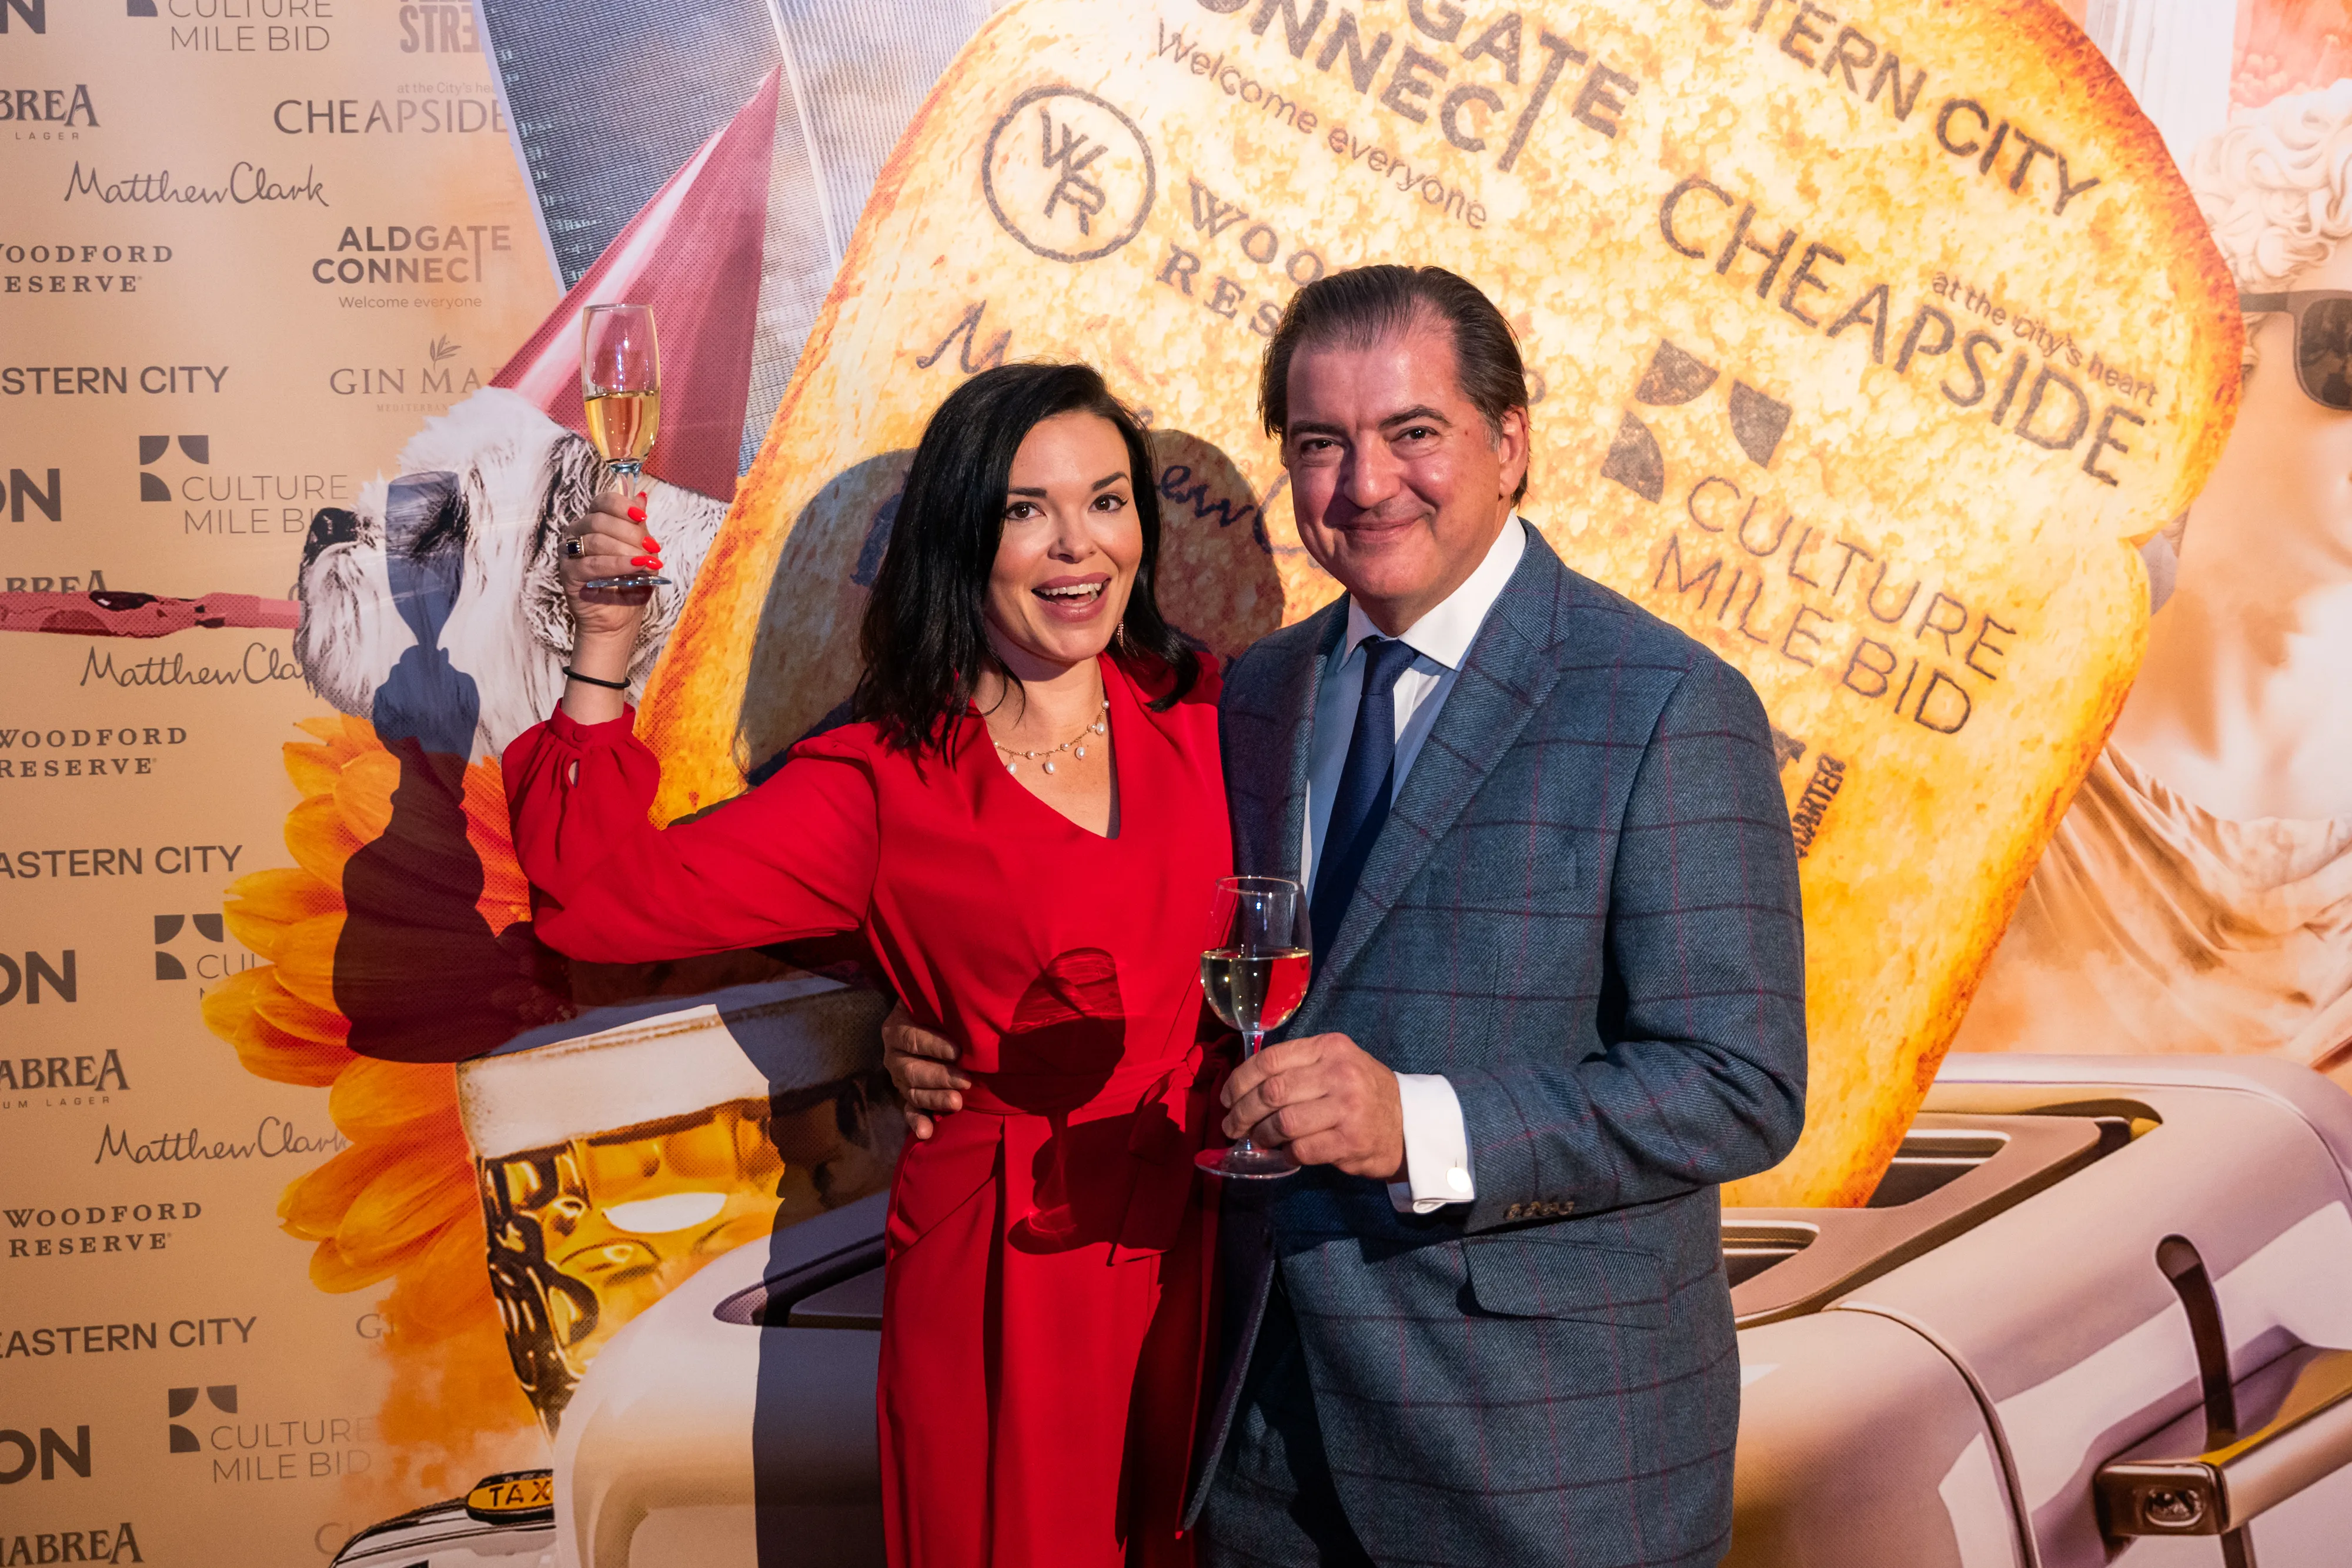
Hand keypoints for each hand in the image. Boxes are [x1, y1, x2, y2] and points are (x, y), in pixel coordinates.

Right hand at [558, 485, 663, 644]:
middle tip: (651, 549)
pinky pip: (592, 564)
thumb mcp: (641, 553)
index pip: (602, 501)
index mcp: (594, 522)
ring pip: (596, 540)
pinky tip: (636, 568)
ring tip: (647, 563)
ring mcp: (569, 553)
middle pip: (600, 519)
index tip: (642, 518)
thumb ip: (638, 527)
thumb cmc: (630, 584)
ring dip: (626, 550)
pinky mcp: (568, 573)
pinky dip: (617, 565)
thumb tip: (641, 497)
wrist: (620, 619)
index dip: (622, 506)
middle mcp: (577, 533)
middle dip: (630, 533)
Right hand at [881, 1001, 967, 1141]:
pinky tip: (926, 1133)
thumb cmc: (939, 1009)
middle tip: (965, 1081)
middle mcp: (893, 1054)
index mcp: (897, 1028)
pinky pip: (909, 1110)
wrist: (926, 1020)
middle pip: (912, 1069)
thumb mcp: (936, 1002)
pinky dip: (917, 1122)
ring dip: (934, 1098)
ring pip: (912, 1091)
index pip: (912, 1038)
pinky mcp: (906, 1094)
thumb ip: (947, 1004)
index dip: (934, 1045)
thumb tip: (971, 1004)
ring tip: (957, 1103)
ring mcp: (899, 1077)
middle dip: (940, 1077)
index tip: (957, 1051)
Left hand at [1221, 1032, 1404, 1179]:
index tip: (1226, 1097)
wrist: (1410, 1124)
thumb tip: (1243, 1087)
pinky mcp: (1350, 1141)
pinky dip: (1286, 1153)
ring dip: (1262, 1136)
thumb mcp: (1337, 1063)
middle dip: (1242, 1113)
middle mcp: (1339, 1073)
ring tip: (1257, 1140)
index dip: (1239, 1080)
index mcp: (1330, 1048)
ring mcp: (1347, 1108)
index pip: (1270, 1060)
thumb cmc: (1363, 1092)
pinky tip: (1286, 1153)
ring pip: (1283, 1123)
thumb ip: (1297, 1066)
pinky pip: (1301, 1149)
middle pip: (1271, 1092)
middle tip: (1231, 1127)